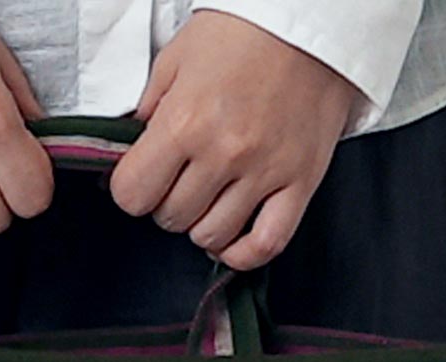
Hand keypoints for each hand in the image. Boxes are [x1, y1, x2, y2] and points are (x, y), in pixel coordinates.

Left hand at [108, 10, 360, 270]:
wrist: (314, 16)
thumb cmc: (243, 32)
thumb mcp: (177, 58)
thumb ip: (149, 110)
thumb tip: (131, 153)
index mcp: (185, 121)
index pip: (133, 194)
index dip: (131, 191)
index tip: (141, 179)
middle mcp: (224, 152)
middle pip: (171, 218)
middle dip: (166, 204)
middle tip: (179, 181)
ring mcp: (265, 171)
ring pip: (212, 236)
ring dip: (201, 225)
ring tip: (208, 200)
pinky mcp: (301, 181)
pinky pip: (268, 243)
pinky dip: (243, 253)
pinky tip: (232, 241)